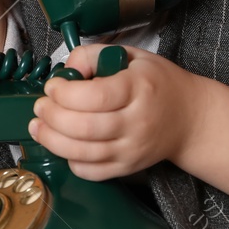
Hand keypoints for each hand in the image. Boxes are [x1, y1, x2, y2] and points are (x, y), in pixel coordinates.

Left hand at [27, 44, 202, 180]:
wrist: (189, 118)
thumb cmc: (157, 83)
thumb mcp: (132, 56)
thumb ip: (94, 55)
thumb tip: (66, 71)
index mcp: (139, 88)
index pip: (96, 96)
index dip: (65, 93)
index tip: (52, 86)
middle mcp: (137, 122)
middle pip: (85, 127)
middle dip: (52, 117)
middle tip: (40, 107)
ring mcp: (133, 149)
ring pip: (83, 154)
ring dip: (52, 141)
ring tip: (38, 127)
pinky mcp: (128, 168)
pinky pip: (92, 172)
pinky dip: (71, 161)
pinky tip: (63, 146)